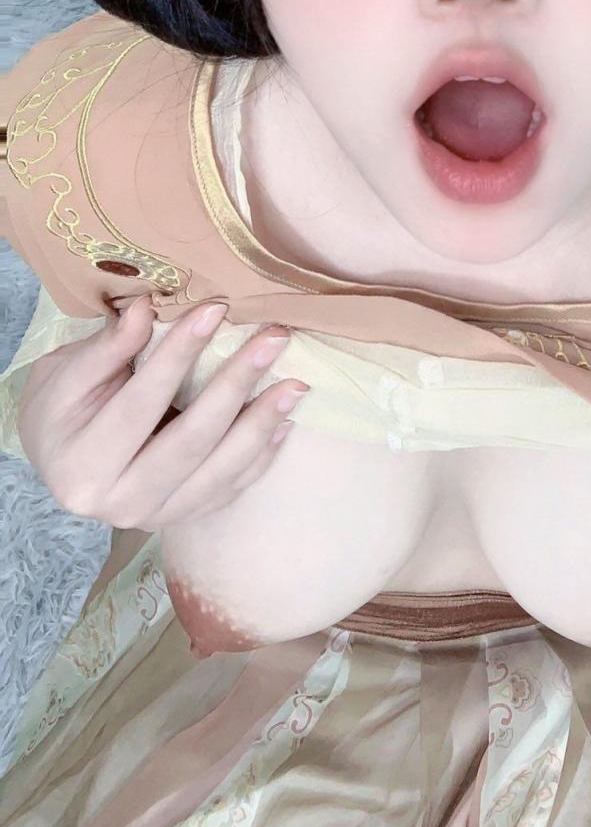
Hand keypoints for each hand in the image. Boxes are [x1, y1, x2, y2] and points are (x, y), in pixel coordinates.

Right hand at [17, 295, 309, 529]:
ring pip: (220, 472)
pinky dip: (261, 454)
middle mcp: (118, 505)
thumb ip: (108, 348)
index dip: (179, 355)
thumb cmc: (60, 407)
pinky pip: (231, 488)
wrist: (60, 457)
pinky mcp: (183, 518)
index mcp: (82, 467)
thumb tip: (146, 307)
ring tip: (295, 382)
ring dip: (262, 423)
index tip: (215, 309)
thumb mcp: (67, 374)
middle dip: (237, 385)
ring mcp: (155, 518)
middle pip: (191, 441)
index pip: (141, 404)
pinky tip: (284, 420)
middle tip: (273, 338)